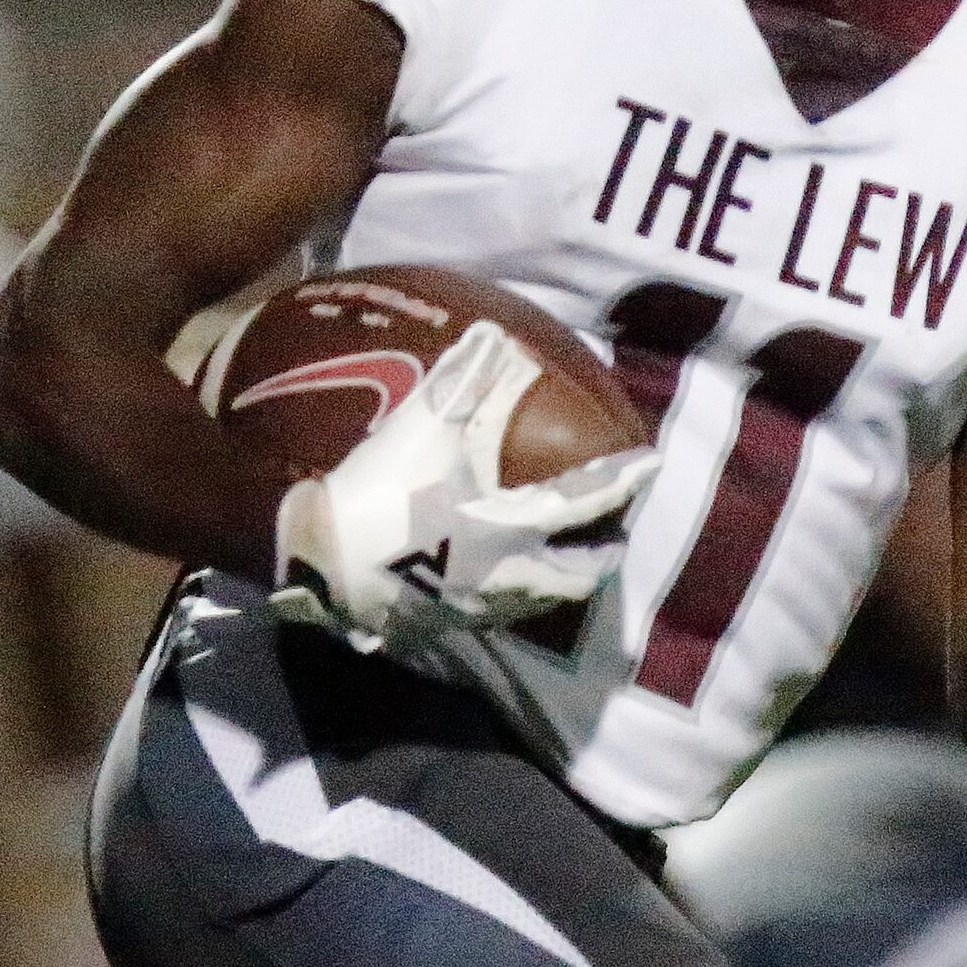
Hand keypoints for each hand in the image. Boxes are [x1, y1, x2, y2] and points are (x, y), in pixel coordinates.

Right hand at [270, 321, 659, 649]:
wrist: (312, 561)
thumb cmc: (375, 491)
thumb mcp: (422, 426)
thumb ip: (464, 382)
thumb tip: (496, 339)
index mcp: (512, 528)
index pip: (587, 500)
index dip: (623, 479)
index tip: (653, 463)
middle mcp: (507, 577)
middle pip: (579, 574)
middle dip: (602, 552)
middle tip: (612, 529)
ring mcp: (475, 609)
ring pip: (542, 601)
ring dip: (564, 576)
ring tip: (567, 552)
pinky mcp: (441, 626)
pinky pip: (499, 613)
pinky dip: (520, 593)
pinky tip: (502, 574)